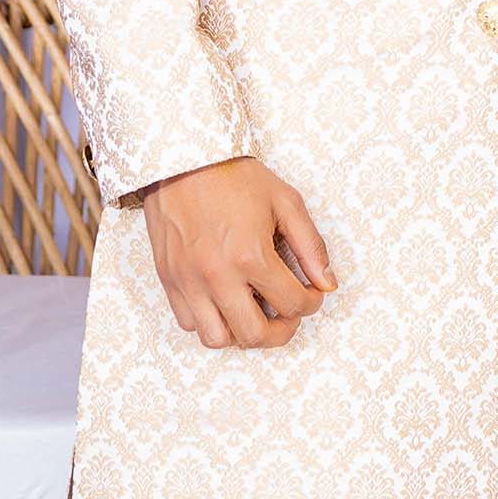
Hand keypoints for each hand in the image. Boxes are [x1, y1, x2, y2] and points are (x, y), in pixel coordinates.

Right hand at [140, 156, 336, 349]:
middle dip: (281, 332)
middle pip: (254, 335)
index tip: (312, 294)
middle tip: (288, 316)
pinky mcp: (169, 280)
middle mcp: (218, 276)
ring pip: (217, 338)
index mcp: (251, 256)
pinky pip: (189, 323)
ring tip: (255, 312)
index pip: (292, 305)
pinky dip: (210, 321)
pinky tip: (225, 301)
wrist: (183, 160)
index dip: (311, 304)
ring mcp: (189, 282)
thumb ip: (310, 245)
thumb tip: (328, 283)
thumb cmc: (234, 177)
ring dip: (242, 333)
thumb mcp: (285, 201)